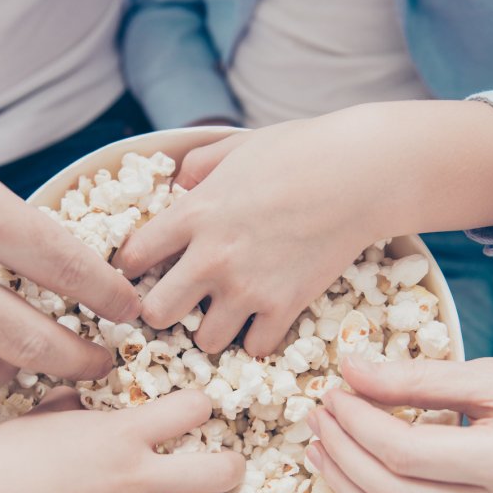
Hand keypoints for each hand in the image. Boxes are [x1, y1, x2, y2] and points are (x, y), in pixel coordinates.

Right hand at [0, 388, 243, 492]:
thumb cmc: (2, 455)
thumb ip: (76, 409)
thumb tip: (79, 400)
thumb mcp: (44, 416)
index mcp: (123, 433)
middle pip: (221, 472)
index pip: (194, 408)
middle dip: (234, 467)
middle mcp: (136, 477)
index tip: (197, 410)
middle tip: (227, 466)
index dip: (202, 405)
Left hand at [113, 101, 492, 356]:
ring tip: (226, 313)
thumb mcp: (235, 146)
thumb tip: (178, 184)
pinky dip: (257, 338)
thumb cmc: (300, 150)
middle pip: (156, 313)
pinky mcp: (285, 307)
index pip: (132, 258)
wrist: (361, 174)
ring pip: (204, 340)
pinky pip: (255, 347)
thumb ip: (197, 166)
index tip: (148, 267)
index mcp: (193, 214)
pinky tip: (263, 319)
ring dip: (211, 330)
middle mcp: (212, 258)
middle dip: (163, 310)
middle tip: (180, 301)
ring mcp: (248, 287)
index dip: (134, 266)